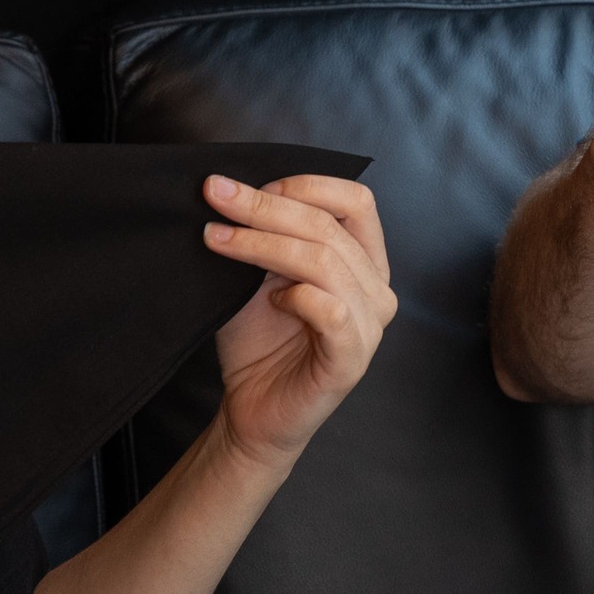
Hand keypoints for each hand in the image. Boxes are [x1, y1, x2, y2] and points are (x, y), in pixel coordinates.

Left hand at [202, 174, 395, 468]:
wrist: (251, 408)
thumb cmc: (259, 340)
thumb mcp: (258, 274)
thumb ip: (263, 235)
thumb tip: (233, 187)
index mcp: (363, 261)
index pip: (356, 200)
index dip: (304, 185)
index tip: (247, 186)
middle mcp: (377, 289)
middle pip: (330, 225)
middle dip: (265, 206)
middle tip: (216, 196)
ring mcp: (370, 326)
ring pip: (326, 261)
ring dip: (263, 244)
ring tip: (217, 240)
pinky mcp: (352, 359)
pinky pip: (331, 310)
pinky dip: (297, 295)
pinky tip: (271, 299)